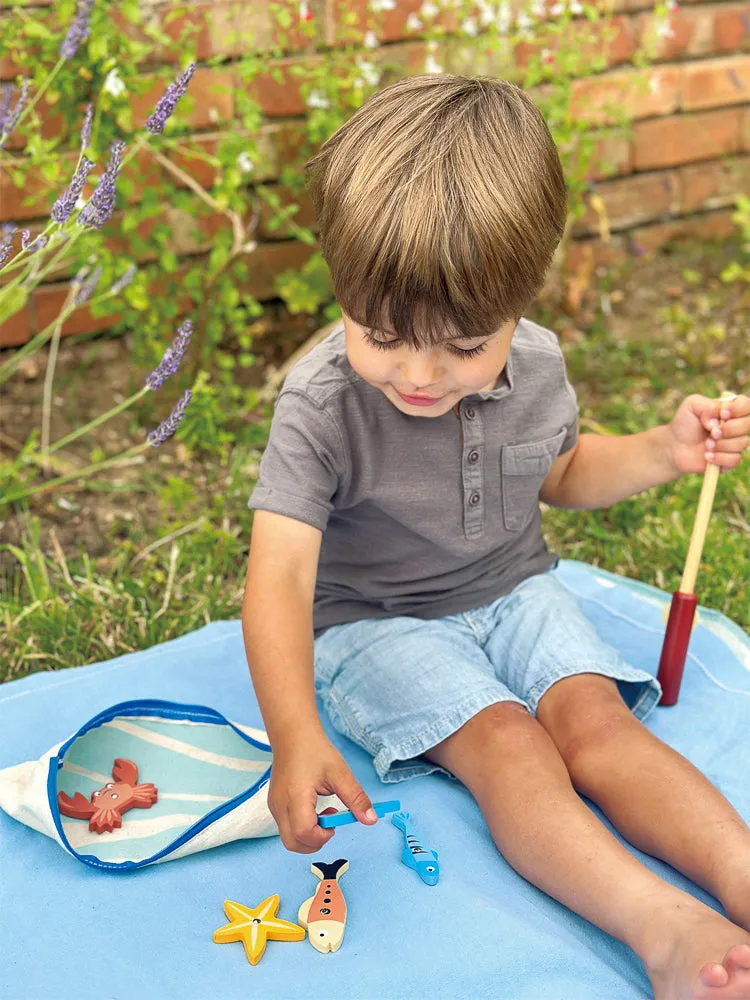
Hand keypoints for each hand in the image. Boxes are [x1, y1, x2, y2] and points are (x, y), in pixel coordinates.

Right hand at [268, 730, 376, 852]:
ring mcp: (274, 806)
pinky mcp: (274, 804)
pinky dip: (301, 827)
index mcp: (296, 797)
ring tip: (322, 813)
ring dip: (308, 835)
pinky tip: (313, 809)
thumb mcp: (340, 773)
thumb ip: (355, 798)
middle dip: (314, 842)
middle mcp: (280, 806)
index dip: (322, 837)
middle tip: (330, 824)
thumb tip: (371, 819)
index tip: (335, 823)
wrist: (293, 735)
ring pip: (288, 838)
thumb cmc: (315, 751)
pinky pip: (286, 827)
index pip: (304, 834)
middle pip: (293, 843)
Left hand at [666, 393, 749, 474]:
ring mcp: (735, 443)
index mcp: (731, 409)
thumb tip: (718, 421)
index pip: (747, 405)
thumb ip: (707, 405)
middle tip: (712, 432)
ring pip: (742, 443)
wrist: (675, 446)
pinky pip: (735, 459)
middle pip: (748, 424)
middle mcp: (737, 426)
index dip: (739, 409)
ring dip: (721, 444)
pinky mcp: (731, 460)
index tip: (722, 414)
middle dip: (729, 429)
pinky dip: (719, 457)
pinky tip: (707, 456)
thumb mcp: (691, 406)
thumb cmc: (685, 423)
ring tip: (706, 445)